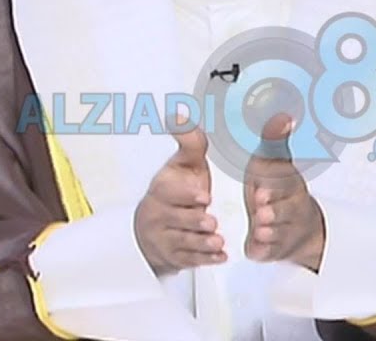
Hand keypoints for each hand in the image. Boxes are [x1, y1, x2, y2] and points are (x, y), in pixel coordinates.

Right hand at [134, 115, 226, 275]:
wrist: (156, 224)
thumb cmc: (176, 190)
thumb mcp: (184, 163)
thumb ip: (189, 140)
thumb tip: (178, 114)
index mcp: (161, 190)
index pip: (169, 192)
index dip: (186, 194)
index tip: (202, 196)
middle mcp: (160, 215)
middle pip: (176, 220)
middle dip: (194, 221)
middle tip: (211, 221)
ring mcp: (166, 238)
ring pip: (183, 242)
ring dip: (201, 243)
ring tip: (218, 241)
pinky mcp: (175, 257)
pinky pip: (189, 260)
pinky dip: (205, 260)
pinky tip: (219, 257)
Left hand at [243, 113, 325, 270]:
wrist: (298, 227)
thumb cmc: (276, 189)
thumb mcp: (271, 162)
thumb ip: (274, 140)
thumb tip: (284, 115)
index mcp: (289, 183)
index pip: (285, 182)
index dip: (275, 185)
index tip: (262, 188)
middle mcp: (291, 207)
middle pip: (285, 209)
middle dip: (275, 209)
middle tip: (262, 208)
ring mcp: (284, 230)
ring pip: (279, 231)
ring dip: (271, 230)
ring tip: (260, 228)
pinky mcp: (274, 248)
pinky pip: (271, 251)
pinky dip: (265, 250)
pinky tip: (256, 248)